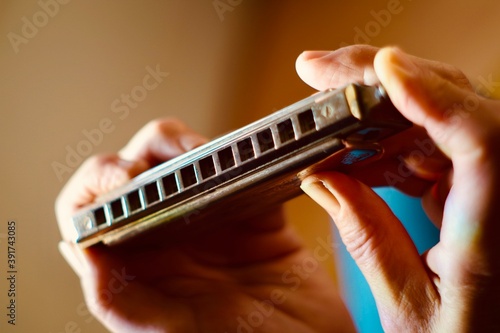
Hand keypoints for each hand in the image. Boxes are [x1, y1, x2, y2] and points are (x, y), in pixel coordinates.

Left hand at [56, 119, 354, 331]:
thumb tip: (78, 245)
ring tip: (208, 155)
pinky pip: (245, 172)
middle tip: (178, 158)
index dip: (99, 183)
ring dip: (192, 148)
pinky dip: (245, 156)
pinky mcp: (258, 214)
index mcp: (138, 267)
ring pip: (189, 163)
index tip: (127, 178)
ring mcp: (213, 222)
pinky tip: (246, 159)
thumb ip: (120, 299)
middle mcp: (170, 239)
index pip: (94, 211)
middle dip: (151, 152)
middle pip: (141, 172)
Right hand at [297, 45, 499, 330]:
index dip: (433, 96)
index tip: (382, 68)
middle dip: (385, 81)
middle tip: (323, 71)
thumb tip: (324, 180)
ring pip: (444, 117)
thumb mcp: (409, 312)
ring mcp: (493, 188)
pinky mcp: (480, 189)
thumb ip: (367, 242)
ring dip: (380, 111)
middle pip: (459, 108)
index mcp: (496, 240)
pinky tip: (359, 155)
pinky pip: (438, 143)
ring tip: (328, 123)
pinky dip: (392, 141)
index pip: (484, 143)